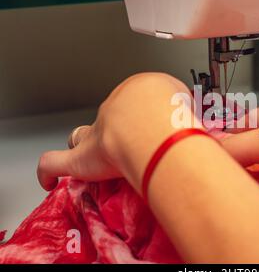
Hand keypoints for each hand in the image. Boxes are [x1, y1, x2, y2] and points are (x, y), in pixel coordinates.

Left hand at [37, 73, 193, 191]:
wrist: (155, 124)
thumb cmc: (173, 111)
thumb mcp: (188, 101)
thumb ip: (188, 109)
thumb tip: (197, 124)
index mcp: (138, 92)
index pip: (136, 102)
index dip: (145, 117)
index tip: (158, 129)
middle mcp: (114, 110)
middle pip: (110, 118)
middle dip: (118, 129)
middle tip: (134, 146)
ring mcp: (95, 133)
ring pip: (83, 136)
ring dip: (86, 143)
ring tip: (95, 156)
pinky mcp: (80, 160)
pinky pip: (54, 164)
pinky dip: (49, 171)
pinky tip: (50, 180)